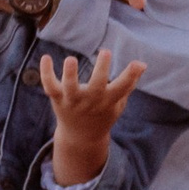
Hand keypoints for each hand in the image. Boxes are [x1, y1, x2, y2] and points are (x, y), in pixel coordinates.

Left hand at [39, 49, 146, 185]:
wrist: (81, 138)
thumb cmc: (103, 114)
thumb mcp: (118, 103)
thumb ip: (129, 84)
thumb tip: (142, 64)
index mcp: (108, 100)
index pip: (122, 88)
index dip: (131, 76)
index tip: (138, 64)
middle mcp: (91, 101)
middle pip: (97, 86)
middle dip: (101, 69)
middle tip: (106, 51)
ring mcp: (73, 100)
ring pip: (70, 88)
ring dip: (70, 74)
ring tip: (71, 59)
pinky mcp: (58, 99)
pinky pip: (50, 86)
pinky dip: (46, 73)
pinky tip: (46, 58)